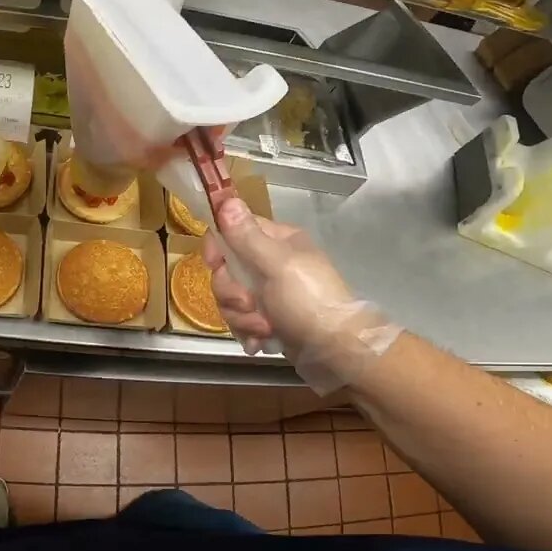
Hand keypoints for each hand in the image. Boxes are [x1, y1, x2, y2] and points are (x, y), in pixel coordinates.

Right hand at [202, 196, 358, 356]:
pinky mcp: (268, 320)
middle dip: (232, 293)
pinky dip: (248, 333)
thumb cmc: (309, 301)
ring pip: (231, 299)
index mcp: (278, 241)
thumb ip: (247, 236)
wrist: (336, 351)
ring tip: (264, 329)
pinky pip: (241, 321)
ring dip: (242, 318)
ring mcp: (270, 294)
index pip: (233, 230)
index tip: (214, 263)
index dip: (218, 246)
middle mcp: (271, 264)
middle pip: (227, 270)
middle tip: (249, 304)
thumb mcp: (277, 265)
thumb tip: (226, 198)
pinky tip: (261, 342)